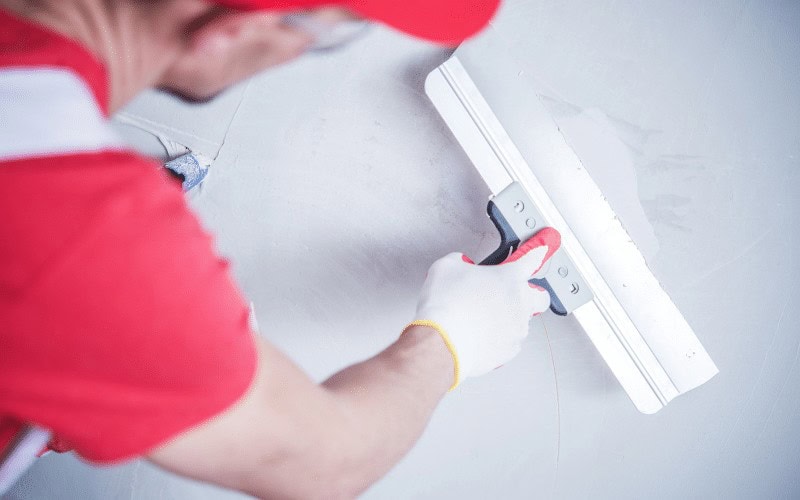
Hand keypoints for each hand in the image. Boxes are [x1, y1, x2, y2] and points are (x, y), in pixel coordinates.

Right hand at [408, 228, 560, 388]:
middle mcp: (520, 303)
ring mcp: (517, 329)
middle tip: (512, 292)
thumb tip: (460, 265)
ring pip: (523, 321)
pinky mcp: (508, 351)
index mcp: (510, 277)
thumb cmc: (446, 308)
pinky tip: (478, 333)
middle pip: (541, 297)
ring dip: (508, 317)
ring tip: (482, 316)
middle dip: (531, 293)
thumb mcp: (446, 267)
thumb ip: (459, 262)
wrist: (441, 345)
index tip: (543, 247)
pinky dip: (498, 337)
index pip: (531, 259)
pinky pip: (509, 341)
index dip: (537, 251)